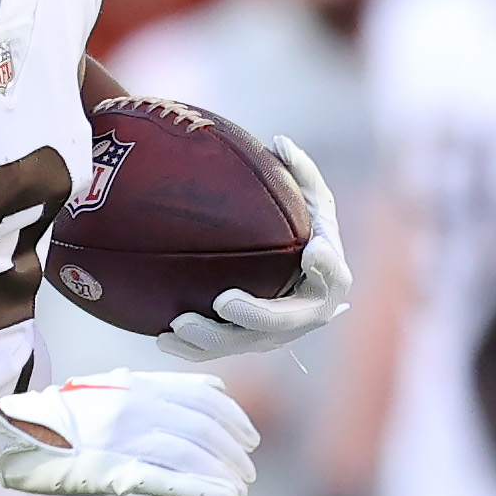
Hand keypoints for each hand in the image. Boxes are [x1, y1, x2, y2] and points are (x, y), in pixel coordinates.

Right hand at [0, 370, 258, 495]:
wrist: (14, 434)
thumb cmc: (57, 417)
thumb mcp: (106, 389)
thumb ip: (149, 391)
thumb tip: (200, 394)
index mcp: (135, 386)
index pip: (201, 397)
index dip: (232, 417)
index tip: (247, 434)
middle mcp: (136, 407)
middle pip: (204, 427)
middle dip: (234, 450)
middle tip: (249, 467)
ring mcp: (127, 439)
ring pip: (194, 453)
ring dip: (225, 472)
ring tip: (242, 487)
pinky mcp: (117, 472)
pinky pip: (171, 479)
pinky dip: (205, 488)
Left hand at [158, 137, 353, 361]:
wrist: (286, 264)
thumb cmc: (300, 224)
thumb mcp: (307, 196)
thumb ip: (299, 172)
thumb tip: (280, 144)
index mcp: (328, 277)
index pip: (334, 276)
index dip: (326, 268)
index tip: (311, 250)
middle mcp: (305, 314)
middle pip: (283, 323)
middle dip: (254, 316)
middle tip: (224, 301)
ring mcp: (274, 334)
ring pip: (244, 344)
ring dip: (212, 338)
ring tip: (179, 324)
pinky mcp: (247, 343)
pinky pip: (220, 351)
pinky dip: (192, 349)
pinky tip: (161, 338)